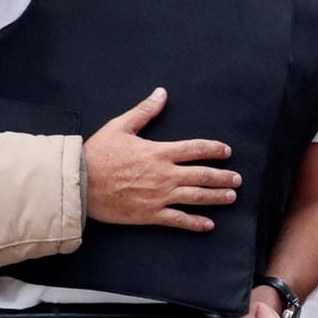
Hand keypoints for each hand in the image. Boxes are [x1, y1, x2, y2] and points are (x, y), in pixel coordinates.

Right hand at [83, 88, 239, 231]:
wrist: (81, 184)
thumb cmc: (98, 154)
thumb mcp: (120, 126)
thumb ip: (144, 111)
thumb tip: (161, 93)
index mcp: (158, 152)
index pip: (195, 149)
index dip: (214, 149)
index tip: (226, 151)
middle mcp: (164, 175)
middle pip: (202, 175)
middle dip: (223, 176)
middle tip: (237, 179)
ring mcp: (159, 197)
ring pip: (196, 198)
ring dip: (216, 197)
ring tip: (231, 197)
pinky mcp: (150, 215)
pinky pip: (179, 220)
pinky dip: (195, 223)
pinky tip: (208, 224)